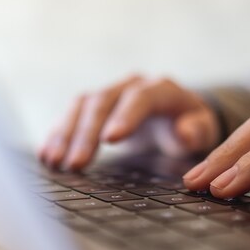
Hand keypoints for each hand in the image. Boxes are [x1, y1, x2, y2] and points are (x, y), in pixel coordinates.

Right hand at [39, 75, 219, 169]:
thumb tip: (184, 133)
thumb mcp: (202, 130)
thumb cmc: (190, 126)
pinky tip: (46, 155)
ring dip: (65, 134)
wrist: (174, 116)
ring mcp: (109, 93)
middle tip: (76, 164)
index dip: (125, 116)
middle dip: (87, 134)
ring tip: (54, 161)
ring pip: (81, 106)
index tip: (110, 140)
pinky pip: (71, 114)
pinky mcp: (93, 106)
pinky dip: (57, 134)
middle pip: (103, 102)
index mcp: (161, 89)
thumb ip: (197, 131)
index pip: (140, 98)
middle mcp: (130, 85)